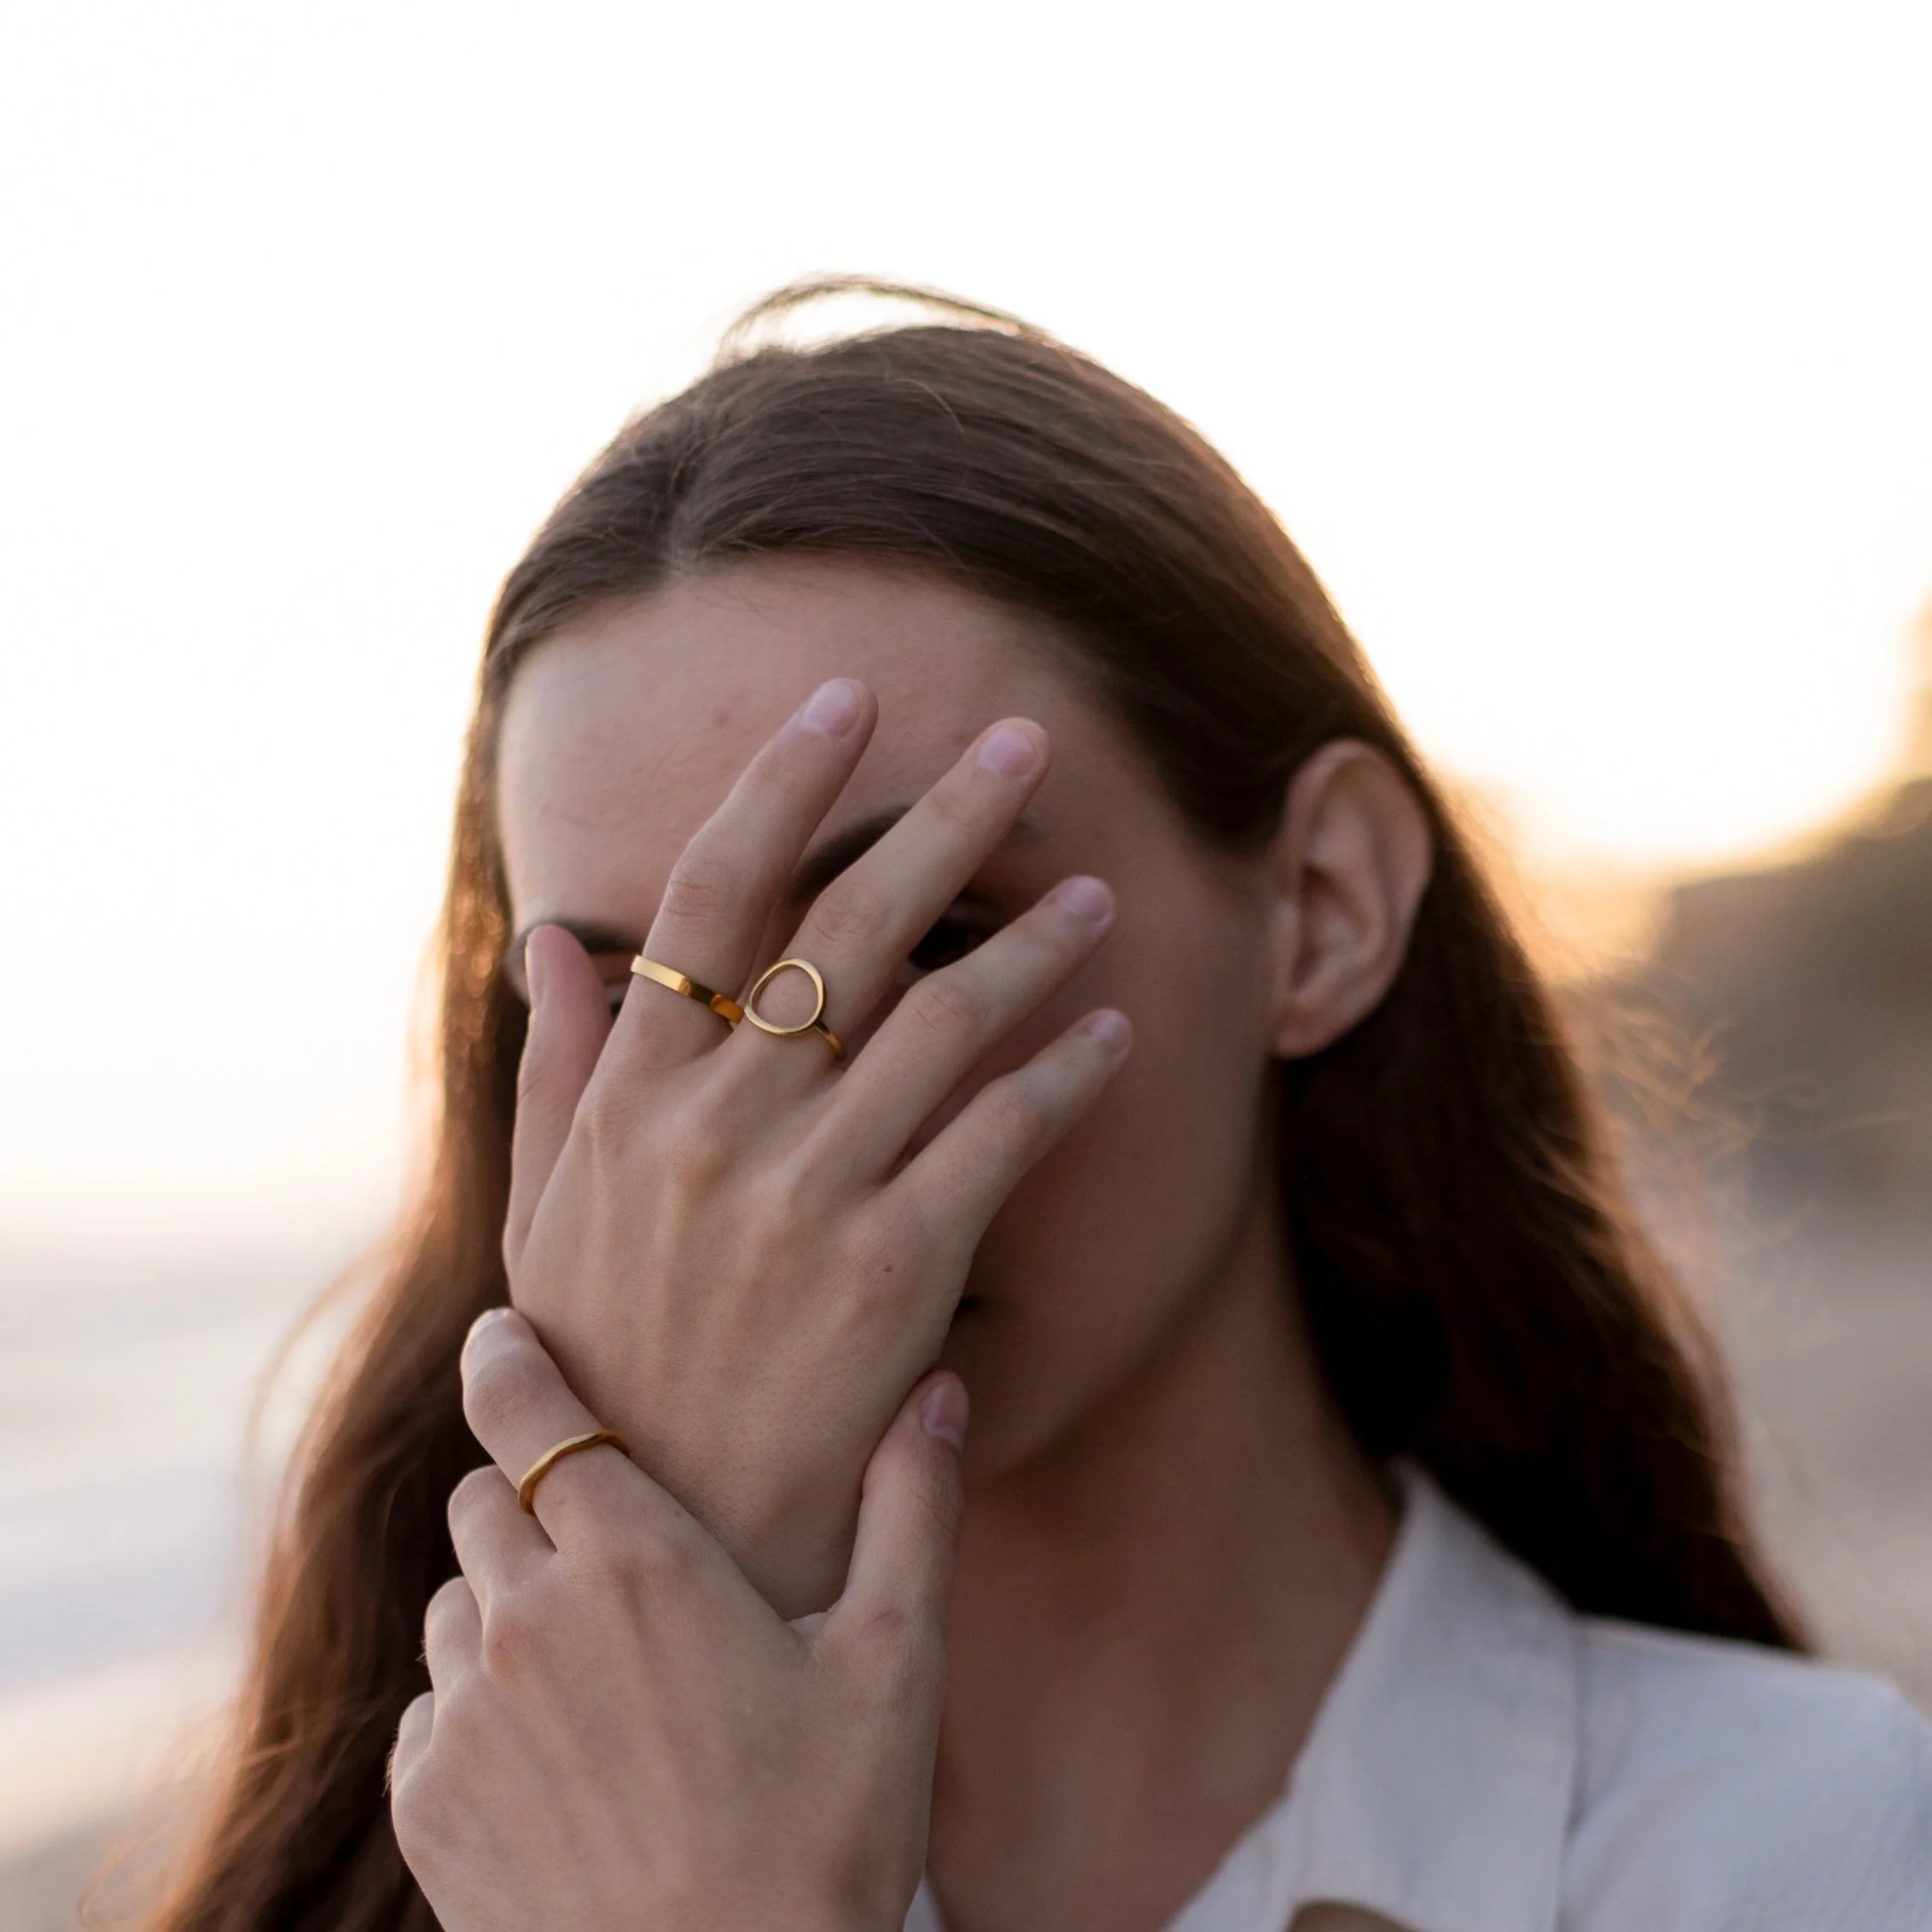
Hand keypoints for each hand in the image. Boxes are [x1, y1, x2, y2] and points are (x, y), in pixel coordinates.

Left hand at [391, 1308, 966, 1931]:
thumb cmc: (825, 1840)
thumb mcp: (898, 1665)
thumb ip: (911, 1507)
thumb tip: (937, 1388)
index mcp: (636, 1563)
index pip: (531, 1413)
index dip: (508, 1360)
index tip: (501, 1331)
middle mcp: (527, 1619)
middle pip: (487, 1501)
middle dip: (538, 1503)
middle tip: (614, 1549)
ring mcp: (464, 1717)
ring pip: (455, 1602)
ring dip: (507, 1606)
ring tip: (600, 1670)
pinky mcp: (427, 1805)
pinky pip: (431, 1708)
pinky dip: (477, 1707)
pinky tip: (562, 1758)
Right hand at [507, 679, 1129, 1613]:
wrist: (674, 1523)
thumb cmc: (606, 1357)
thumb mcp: (546, 1212)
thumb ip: (559, 1069)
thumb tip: (559, 938)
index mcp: (636, 1090)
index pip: (717, 891)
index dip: (786, 780)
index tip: (852, 699)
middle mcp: (719, 1121)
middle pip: (851, 925)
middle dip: (947, 818)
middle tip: (1025, 741)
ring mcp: (808, 1192)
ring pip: (946, 1017)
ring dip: (1034, 943)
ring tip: (1092, 892)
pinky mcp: (897, 1266)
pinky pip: (1002, 1135)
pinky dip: (1066, 1072)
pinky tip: (1112, 1034)